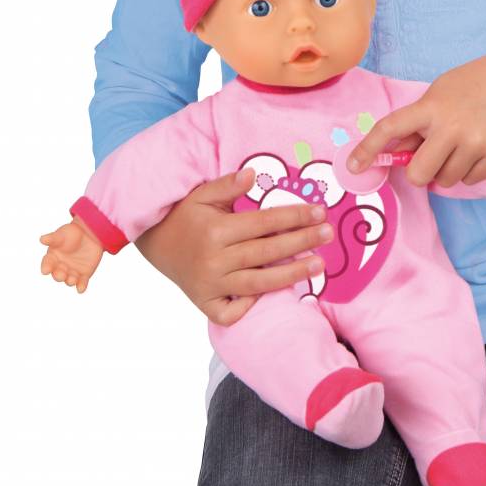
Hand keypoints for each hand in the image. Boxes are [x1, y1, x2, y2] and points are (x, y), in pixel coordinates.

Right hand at [39, 218, 103, 293]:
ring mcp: (72, 272)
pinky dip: (81, 286)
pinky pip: (82, 282)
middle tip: (61, 275)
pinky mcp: (84, 274)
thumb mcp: (62, 234)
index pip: (47, 263)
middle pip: (58, 274)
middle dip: (59, 276)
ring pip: (69, 279)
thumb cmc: (71, 233)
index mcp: (53, 258)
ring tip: (72, 280)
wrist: (89, 234)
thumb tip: (41, 239)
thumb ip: (52, 238)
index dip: (46, 267)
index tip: (45, 270)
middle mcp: (60, 267)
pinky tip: (81, 289)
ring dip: (70, 281)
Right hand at [133, 167, 332, 326]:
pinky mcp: (206, 305)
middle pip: (267, 252)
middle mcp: (214, 261)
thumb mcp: (202, 194)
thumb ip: (228, 184)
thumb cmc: (186, 216)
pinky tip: (276, 292)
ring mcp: (211, 286)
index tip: (319, 212)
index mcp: (216, 231)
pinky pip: (234, 312)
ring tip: (319, 265)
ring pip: (259, 283)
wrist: (156, 244)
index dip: (294, 217)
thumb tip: (253, 173)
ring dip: (292, 274)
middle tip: (328, 234)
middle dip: (302, 242)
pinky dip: (253, 304)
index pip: (264, 223)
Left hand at [345, 48, 485, 189]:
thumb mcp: (442, 91)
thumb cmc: (476, 83)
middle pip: (418, 173)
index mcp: (431, 106)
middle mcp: (451, 127)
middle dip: (419, 172)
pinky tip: (478, 150)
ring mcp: (475, 143)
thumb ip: (421, 120)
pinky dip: (470, 172)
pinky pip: (470, 181)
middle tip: (429, 161)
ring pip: (445, 181)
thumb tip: (400, 152)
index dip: (367, 149)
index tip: (353, 167)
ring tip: (461, 147)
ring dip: (447, 172)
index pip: (390, 128)